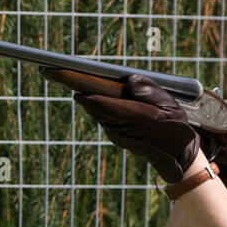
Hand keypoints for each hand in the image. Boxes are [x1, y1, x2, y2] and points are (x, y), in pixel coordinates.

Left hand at [55, 72, 201, 183]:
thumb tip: (129, 81)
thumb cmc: (176, 127)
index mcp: (139, 118)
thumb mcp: (171, 105)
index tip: (67, 78)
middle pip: (93, 105)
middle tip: (49, 71)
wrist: (177, 156)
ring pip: (95, 112)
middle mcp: (123, 128)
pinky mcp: (116, 138)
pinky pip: (101, 118)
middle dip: (74, 87)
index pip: (106, 103)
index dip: (85, 90)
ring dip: (80, 95)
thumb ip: (150, 91)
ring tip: (60, 76)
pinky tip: (85, 93)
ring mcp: (118, 135)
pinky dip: (94, 105)